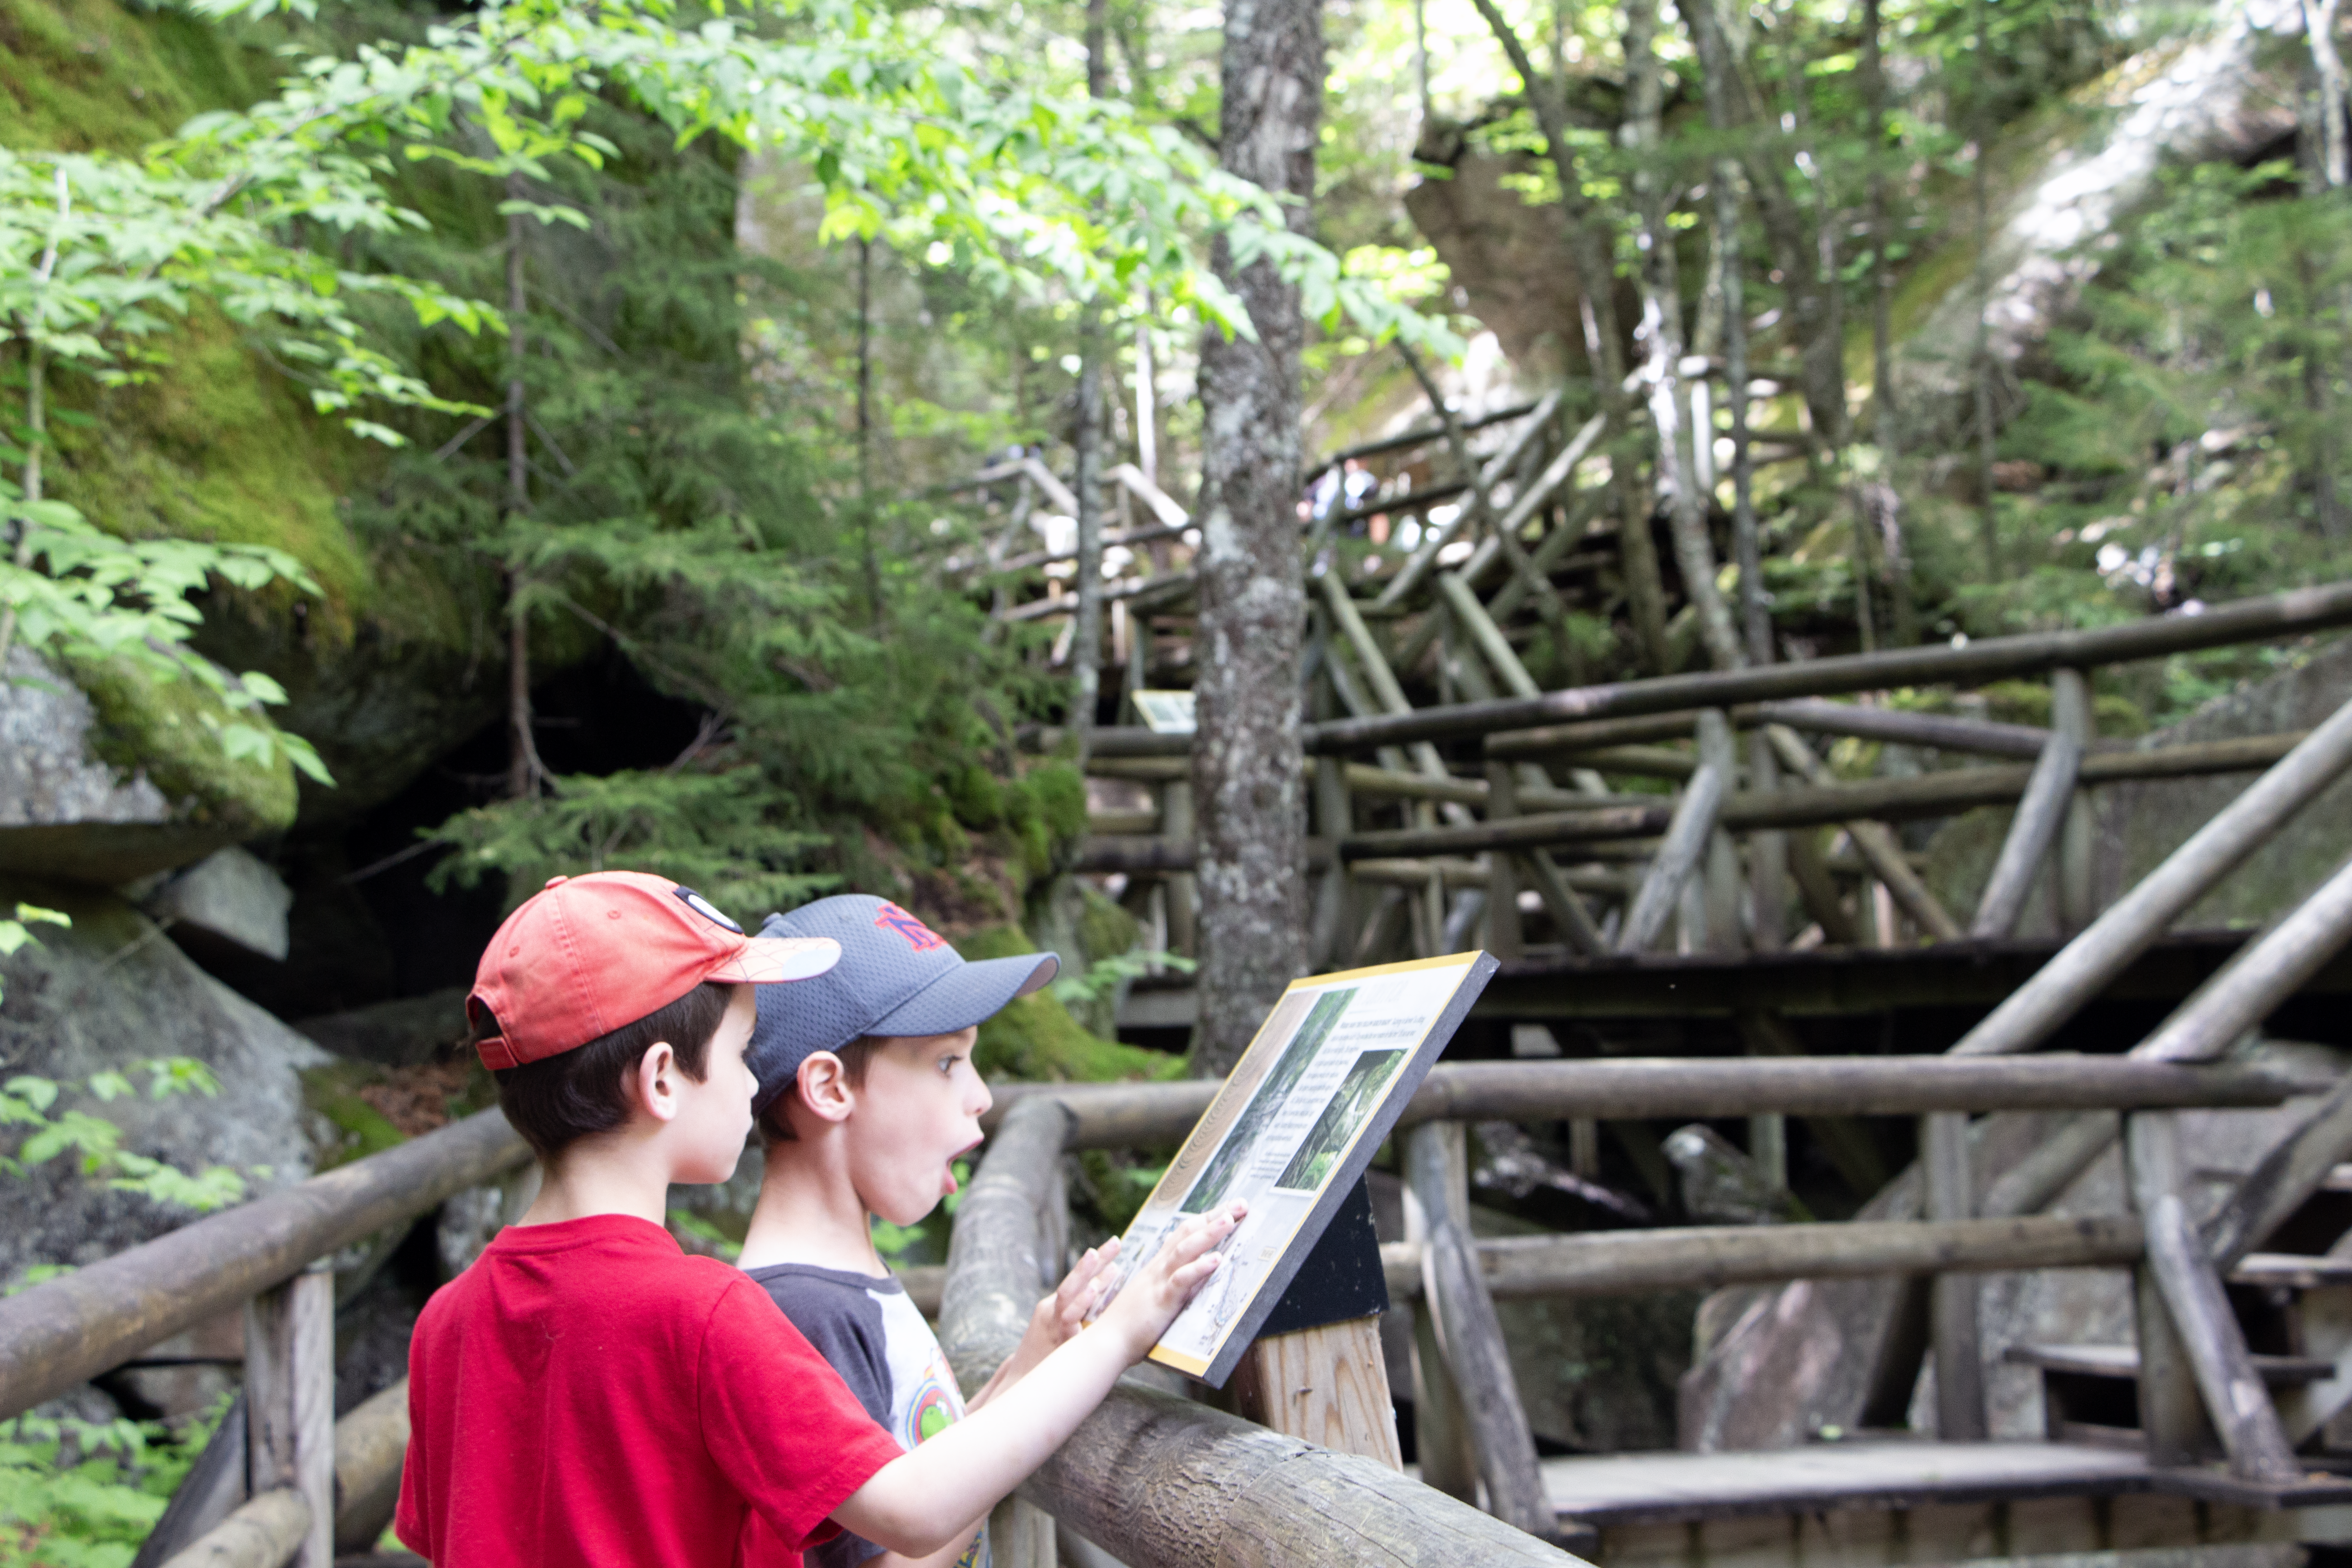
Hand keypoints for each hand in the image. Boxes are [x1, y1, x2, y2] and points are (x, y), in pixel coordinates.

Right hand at [969, 1239, 1129, 1408]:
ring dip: (1087, 1276)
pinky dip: (1080, 1304)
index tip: (1116, 1244)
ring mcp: (1052, 1324)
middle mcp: (1052, 1311)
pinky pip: (1068, 1320)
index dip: (1096, 1262)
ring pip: (1068, 1294)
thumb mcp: (1060, 1333)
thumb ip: (1079, 1318)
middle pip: (1073, 1280)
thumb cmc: (1045, 1361)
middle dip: (1095, 1261)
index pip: (1077, 1279)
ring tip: (1107, 1263)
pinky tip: (1093, 1292)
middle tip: (1116, 1242)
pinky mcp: (1056, 1340)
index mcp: (1054, 1307)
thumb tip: (1106, 1304)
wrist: (1021, 1386)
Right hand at [1097, 1202, 1245, 1361]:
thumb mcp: (1153, 1297)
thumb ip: (1172, 1285)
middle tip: (1240, 1203)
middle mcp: (1158, 1268)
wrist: (1106, 1342)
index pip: (1184, 1233)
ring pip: (1185, 1250)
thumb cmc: (1130, 1324)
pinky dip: (1199, 1268)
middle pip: (1187, 1233)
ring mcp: (1159, 1282)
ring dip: (1209, 1234)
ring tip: (1230, 1220)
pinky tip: (1216, 1260)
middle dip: (1214, 1217)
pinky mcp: (1161, 1301)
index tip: (1229, 1208)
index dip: (1206, 1219)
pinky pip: (1181, 1280)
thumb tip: (1194, 1280)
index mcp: (1157, 1266)